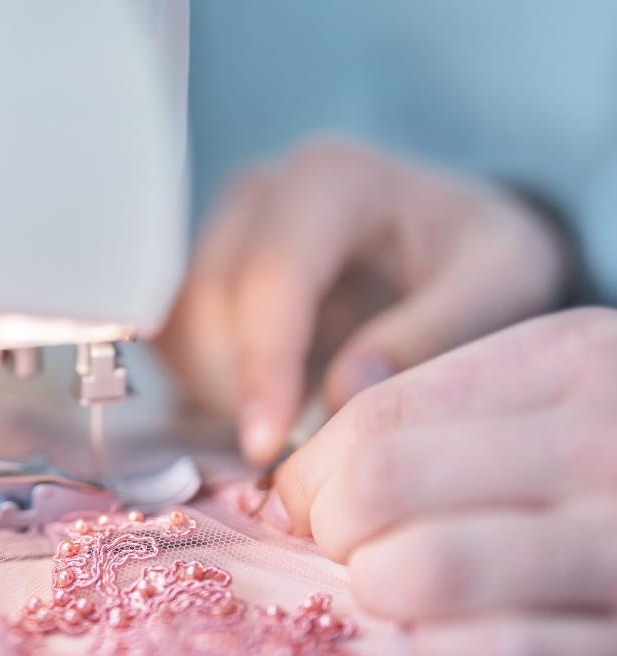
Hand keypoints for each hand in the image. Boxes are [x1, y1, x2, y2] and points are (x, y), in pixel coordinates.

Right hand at [157, 137, 568, 463]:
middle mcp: (260, 193)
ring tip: (286, 431)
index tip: (264, 443)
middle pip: (208, 302)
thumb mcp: (500, 285)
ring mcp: (223, 229)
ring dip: (216, 392)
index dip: (262, 365)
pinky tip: (263, 411)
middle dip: (237, 389)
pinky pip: (176, 342)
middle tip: (288, 454)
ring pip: (179, 326)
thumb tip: (344, 391)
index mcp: (332, 180)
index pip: (271, 275)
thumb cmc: (479, 259)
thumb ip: (430, 334)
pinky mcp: (204, 270)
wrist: (456, 242)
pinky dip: (205, 388)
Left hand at [274, 308, 616, 655]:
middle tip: (357, 558)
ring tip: (400, 599)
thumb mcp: (553, 399)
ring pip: (427, 566)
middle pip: (384, 483)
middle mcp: (608, 440)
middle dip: (337, 533)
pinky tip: (444, 647)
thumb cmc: (610, 474)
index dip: (312, 476)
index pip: (379, 416)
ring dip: (381, 593)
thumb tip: (307, 440)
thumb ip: (438, 409)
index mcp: (572, 360)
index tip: (304, 511)